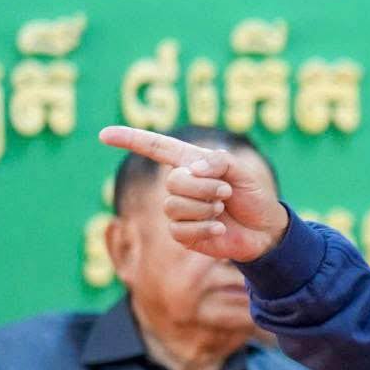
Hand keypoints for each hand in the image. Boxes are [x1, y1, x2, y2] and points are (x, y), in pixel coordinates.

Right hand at [99, 126, 288, 261]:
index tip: (104, 134)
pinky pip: (179, 230)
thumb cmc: (254, 196)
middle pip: (173, 183)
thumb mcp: (243, 172)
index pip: (156, 148)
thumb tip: (192, 170)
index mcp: (191, 163)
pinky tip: (219, 228)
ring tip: (222, 209)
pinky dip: (204, 228)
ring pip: (174, 207)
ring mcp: (180, 210)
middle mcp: (181, 185)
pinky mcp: (183, 234)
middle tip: (226, 193)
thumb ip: (220, 163)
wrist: (265, 230)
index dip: (131, 139)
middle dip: (204, 188)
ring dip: (205, 208)